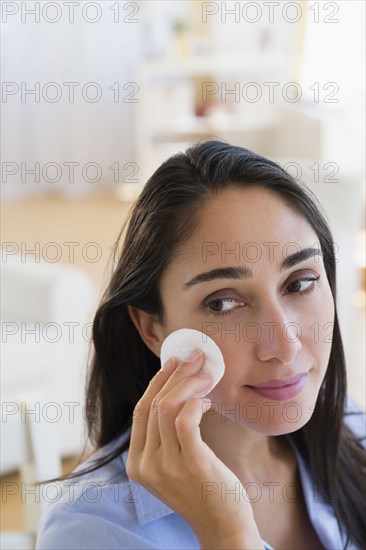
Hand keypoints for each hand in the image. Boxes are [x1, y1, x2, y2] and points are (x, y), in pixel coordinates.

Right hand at [126, 350, 263, 548]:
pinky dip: (195, 402)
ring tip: (206, 374)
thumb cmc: (203, 490)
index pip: (140, 411)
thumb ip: (167, 437)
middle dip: (175, 374)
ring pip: (168, 407)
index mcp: (137, 464)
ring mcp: (167, 466)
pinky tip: (207, 401)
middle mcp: (146, 465)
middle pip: (154, 404)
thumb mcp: (173, 465)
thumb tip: (178, 392)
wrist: (223, 528)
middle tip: (195, 357)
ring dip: (189, 383)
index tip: (173, 364)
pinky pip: (186, 420)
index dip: (156, 382)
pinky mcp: (192, 464)